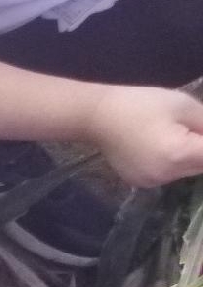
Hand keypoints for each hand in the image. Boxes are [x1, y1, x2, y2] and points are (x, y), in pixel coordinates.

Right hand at [86, 85, 202, 188]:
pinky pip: (171, 174)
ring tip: (177, 134)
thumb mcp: (183, 106)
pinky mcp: (142, 182)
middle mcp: (167, 175)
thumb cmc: (139, 104)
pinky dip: (175, 162)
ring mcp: (152, 181)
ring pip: (189, 171)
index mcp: (179, 154)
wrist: (95, 116)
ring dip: (193, 156)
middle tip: (193, 128)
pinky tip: (162, 145)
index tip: (202, 131)